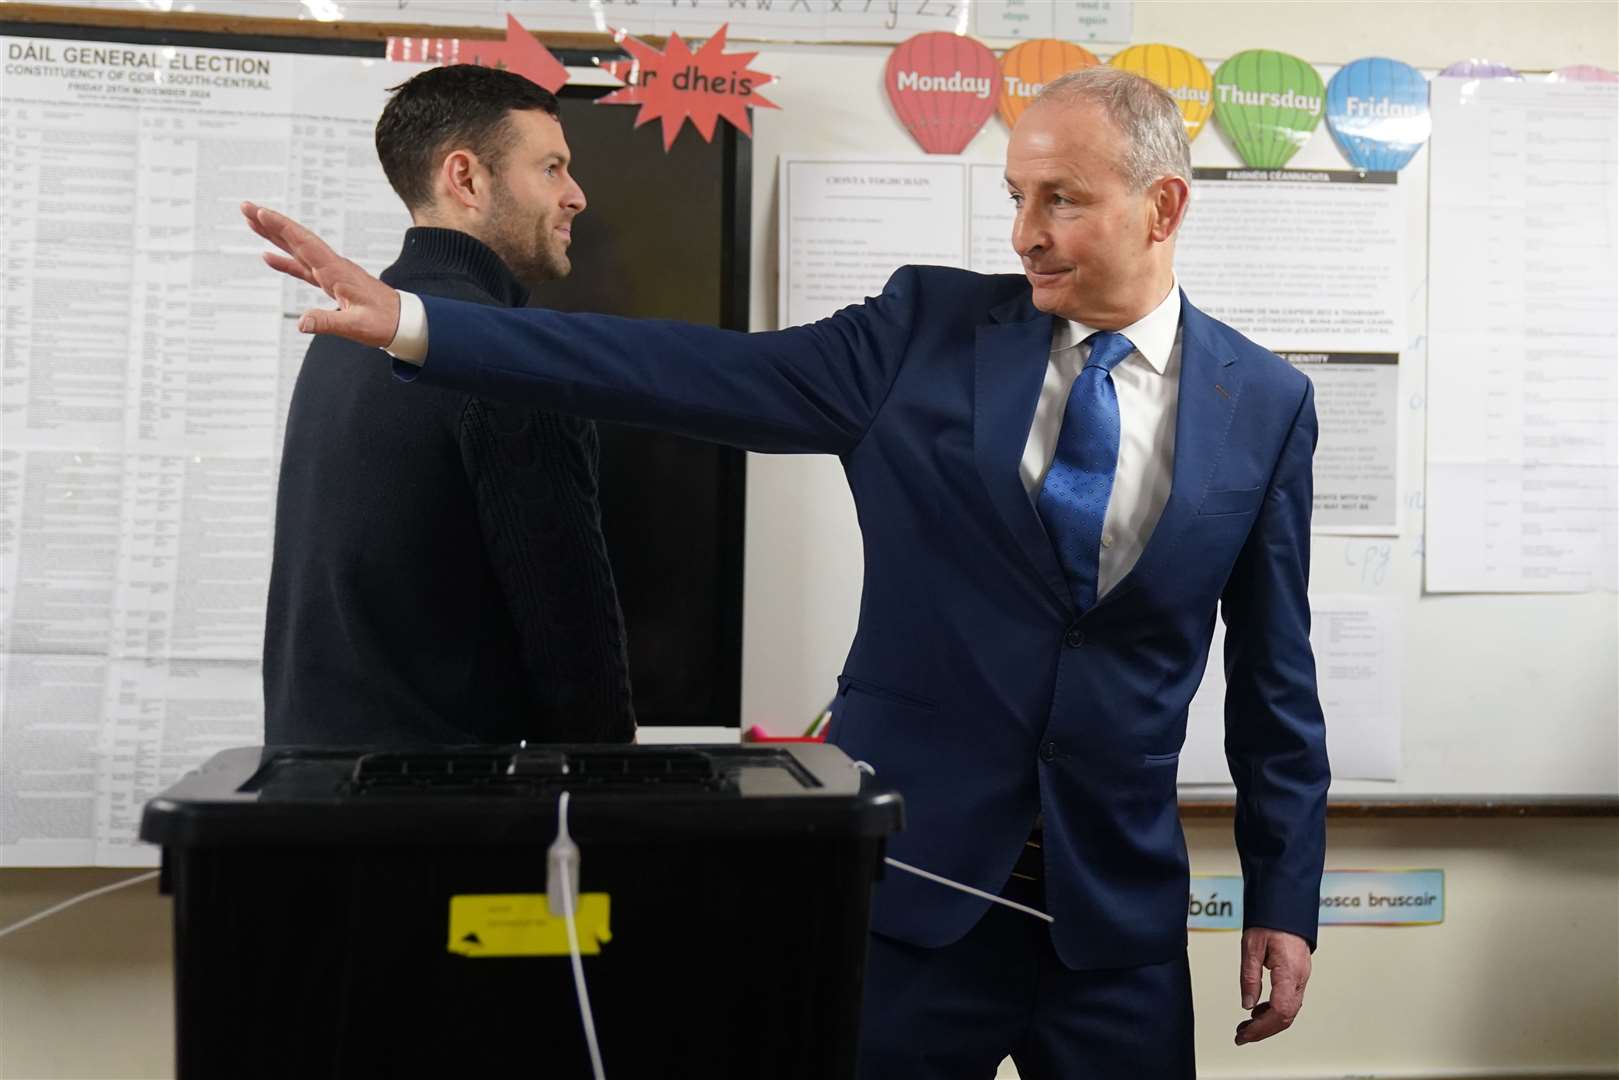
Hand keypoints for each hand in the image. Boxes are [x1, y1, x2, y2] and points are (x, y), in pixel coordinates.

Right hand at [241, 201, 399, 347]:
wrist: (404, 321)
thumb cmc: (384, 323)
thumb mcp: (357, 326)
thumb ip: (329, 322)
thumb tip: (301, 323)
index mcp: (336, 272)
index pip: (304, 244)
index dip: (281, 227)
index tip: (260, 212)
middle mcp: (332, 266)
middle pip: (297, 238)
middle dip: (271, 223)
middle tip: (245, 207)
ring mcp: (331, 273)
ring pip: (298, 249)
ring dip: (275, 236)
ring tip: (251, 223)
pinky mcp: (331, 282)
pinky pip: (303, 267)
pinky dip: (285, 261)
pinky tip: (268, 257)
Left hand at [1235, 927, 1310, 1044]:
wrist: (1286, 908)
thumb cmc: (1271, 922)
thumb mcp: (1251, 946)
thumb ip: (1249, 977)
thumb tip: (1247, 1004)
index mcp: (1289, 971)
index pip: (1280, 1010)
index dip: (1263, 1027)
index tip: (1245, 1034)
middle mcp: (1300, 978)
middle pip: (1286, 1016)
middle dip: (1263, 1030)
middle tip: (1241, 1036)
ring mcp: (1302, 978)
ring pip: (1289, 1011)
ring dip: (1268, 1023)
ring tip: (1245, 1027)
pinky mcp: (1298, 976)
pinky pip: (1289, 1001)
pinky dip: (1273, 1011)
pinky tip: (1258, 1011)